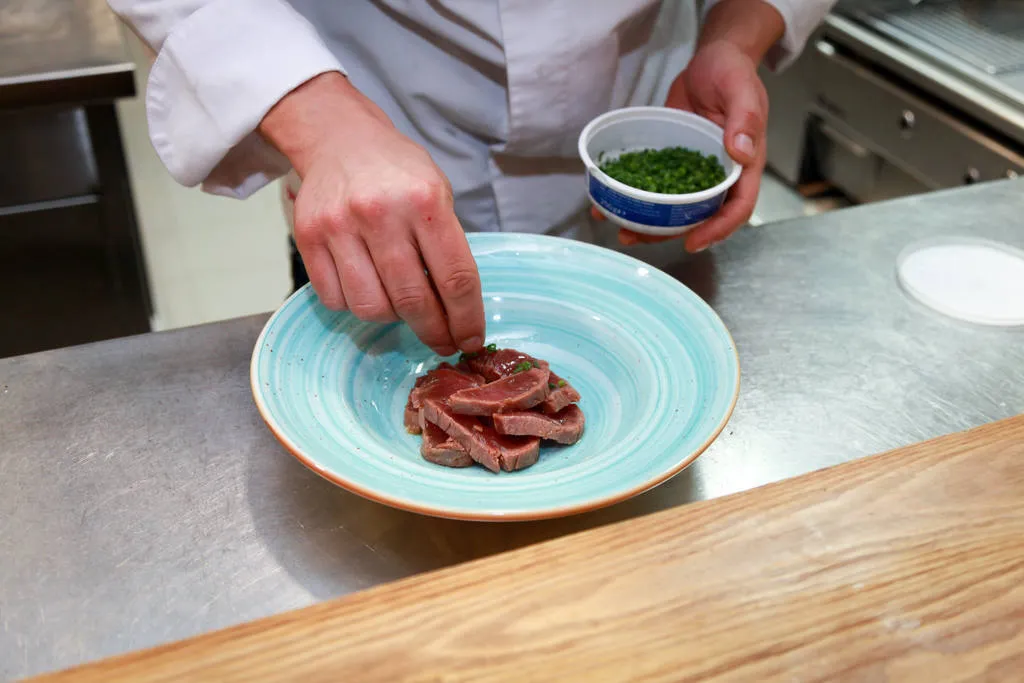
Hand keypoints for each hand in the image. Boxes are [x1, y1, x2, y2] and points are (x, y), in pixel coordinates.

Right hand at [261, 73, 484, 355]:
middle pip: (413, 300)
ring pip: (371, 307)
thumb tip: (457, 308)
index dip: (466, 319)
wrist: (339, 138)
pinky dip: (356, 305)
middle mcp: (381, 214)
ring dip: (392, 319)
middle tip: (442, 343)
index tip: (470, 341)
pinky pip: (336, 299)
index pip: (455, 277)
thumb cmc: (397, 171)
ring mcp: (340, 227)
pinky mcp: (308, 238)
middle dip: (434, 332)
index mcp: (425, 200)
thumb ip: (446, 244)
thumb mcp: (438, 192)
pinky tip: (369, 289)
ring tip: (401, 305)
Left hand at [618, 40, 767, 251]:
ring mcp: (696, 170)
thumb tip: (740, 151)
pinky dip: (638, 195)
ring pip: (676, 206)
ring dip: (650, 222)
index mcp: (745, 164)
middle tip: (639, 238)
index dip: (718, 229)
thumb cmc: (732, 71)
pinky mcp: (675, 161)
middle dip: (672, 233)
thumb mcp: (740, 88)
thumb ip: (744, 118)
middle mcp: (721, 173)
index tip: (693, 241)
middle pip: (702, 215)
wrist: (711, 59)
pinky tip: (612, 201)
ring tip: (621, 229)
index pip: (738, 207)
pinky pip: (658, 184)